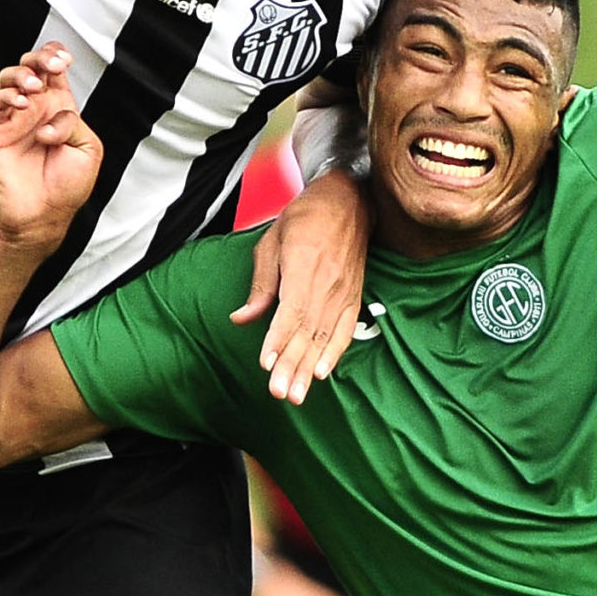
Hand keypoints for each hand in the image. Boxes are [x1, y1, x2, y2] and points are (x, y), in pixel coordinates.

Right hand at [0, 45, 102, 249]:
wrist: (42, 215)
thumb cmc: (67, 186)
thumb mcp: (88, 148)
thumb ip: (73, 121)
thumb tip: (51, 113)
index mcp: (60, 110)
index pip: (54, 73)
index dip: (57, 57)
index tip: (65, 59)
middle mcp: (36, 110)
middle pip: (32, 67)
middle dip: (40, 57)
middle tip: (52, 66)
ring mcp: (14, 119)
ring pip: (10, 78)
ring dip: (23, 74)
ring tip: (35, 88)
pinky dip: (8, 96)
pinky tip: (22, 105)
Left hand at [232, 169, 367, 403]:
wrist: (350, 200)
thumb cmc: (305, 217)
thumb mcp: (272, 240)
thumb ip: (260, 283)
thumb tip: (242, 318)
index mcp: (305, 263)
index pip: (292, 309)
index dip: (279, 339)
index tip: (267, 364)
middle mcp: (328, 281)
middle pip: (308, 330)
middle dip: (292, 364)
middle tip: (279, 393)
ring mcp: (344, 290)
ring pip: (325, 335)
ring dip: (309, 367)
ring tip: (297, 395)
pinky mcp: (354, 296)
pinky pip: (344, 329)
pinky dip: (334, 352)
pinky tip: (322, 373)